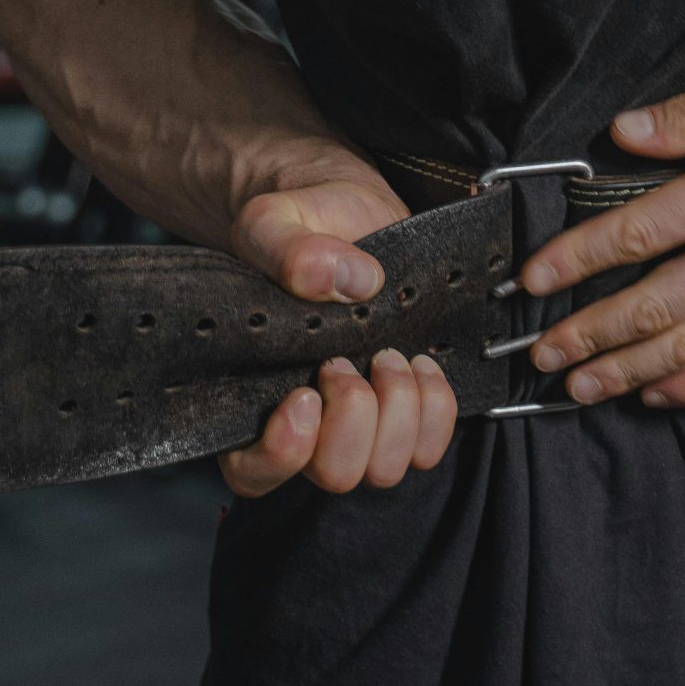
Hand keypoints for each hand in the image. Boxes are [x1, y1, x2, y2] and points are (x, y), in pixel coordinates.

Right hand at [219, 167, 457, 494]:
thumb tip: (343, 279)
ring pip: (384, 468)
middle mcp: (305, 426)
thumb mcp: (274, 220)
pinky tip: (421, 364)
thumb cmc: (298, 223)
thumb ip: (288, 248)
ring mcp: (359, 422)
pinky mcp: (405, 409)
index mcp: (249, 396)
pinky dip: (435, 408)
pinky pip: (430, 446)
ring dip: (397, 411)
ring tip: (390, 353)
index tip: (305, 394)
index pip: (252, 471)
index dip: (282, 453)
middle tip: (350, 359)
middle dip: (353, 418)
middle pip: (333, 474)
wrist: (343, 212)